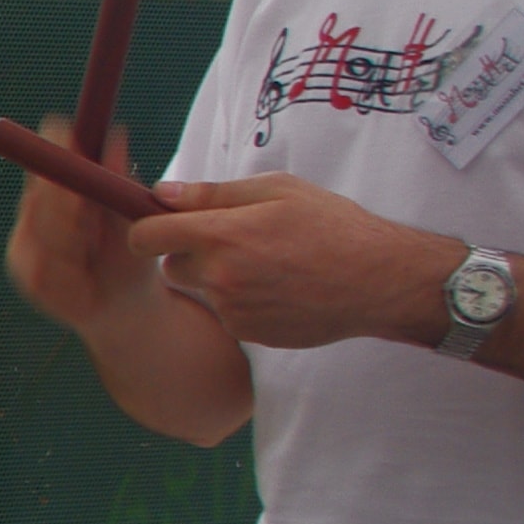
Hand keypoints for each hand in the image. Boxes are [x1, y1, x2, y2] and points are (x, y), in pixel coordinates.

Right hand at [2, 116, 159, 333]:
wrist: (122, 302)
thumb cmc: (129, 253)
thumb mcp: (133, 214)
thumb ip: (118, 178)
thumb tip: (117, 135)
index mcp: (60, 184)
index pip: (46, 158)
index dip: (54, 152)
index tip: (74, 153)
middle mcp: (36, 205)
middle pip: (41, 194)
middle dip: (68, 209)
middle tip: (90, 225)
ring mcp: (25, 235)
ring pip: (44, 234)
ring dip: (74, 249)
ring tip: (92, 258)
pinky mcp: (21, 266)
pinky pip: (42, 267)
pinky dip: (68, 277)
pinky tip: (81, 282)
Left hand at [133, 172, 460, 350]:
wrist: (378, 281)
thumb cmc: (333, 226)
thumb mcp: (278, 190)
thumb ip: (213, 194)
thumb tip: (162, 193)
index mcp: (222, 236)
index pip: (145, 237)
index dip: (146, 229)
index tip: (160, 224)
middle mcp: (220, 277)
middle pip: (170, 266)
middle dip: (189, 253)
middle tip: (234, 240)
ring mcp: (233, 311)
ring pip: (202, 290)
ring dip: (219, 278)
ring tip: (268, 263)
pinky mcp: (248, 333)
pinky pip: (227, 314)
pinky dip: (243, 302)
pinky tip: (280, 288)